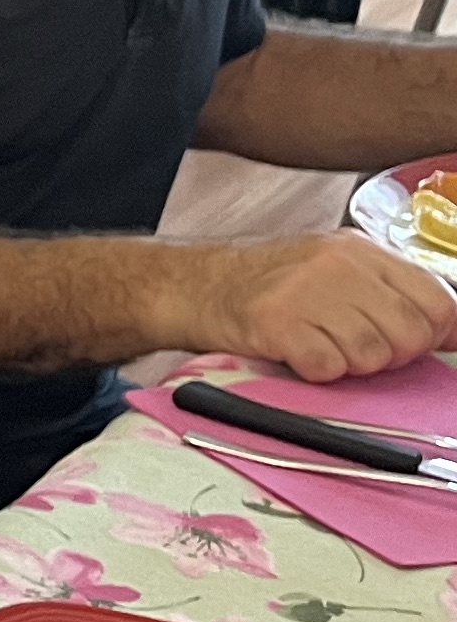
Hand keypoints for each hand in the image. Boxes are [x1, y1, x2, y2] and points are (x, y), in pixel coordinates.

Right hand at [202, 230, 456, 384]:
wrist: (190, 285)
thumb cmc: (265, 284)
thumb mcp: (332, 267)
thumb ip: (388, 290)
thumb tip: (448, 330)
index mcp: (360, 249)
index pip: (438, 301)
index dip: (435, 334)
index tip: (414, 343)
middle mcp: (338, 264)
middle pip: (412, 333)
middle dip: (392, 355)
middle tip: (356, 349)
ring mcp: (306, 291)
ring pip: (374, 356)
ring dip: (350, 365)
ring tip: (321, 347)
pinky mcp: (277, 323)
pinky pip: (328, 367)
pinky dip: (316, 371)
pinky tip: (297, 354)